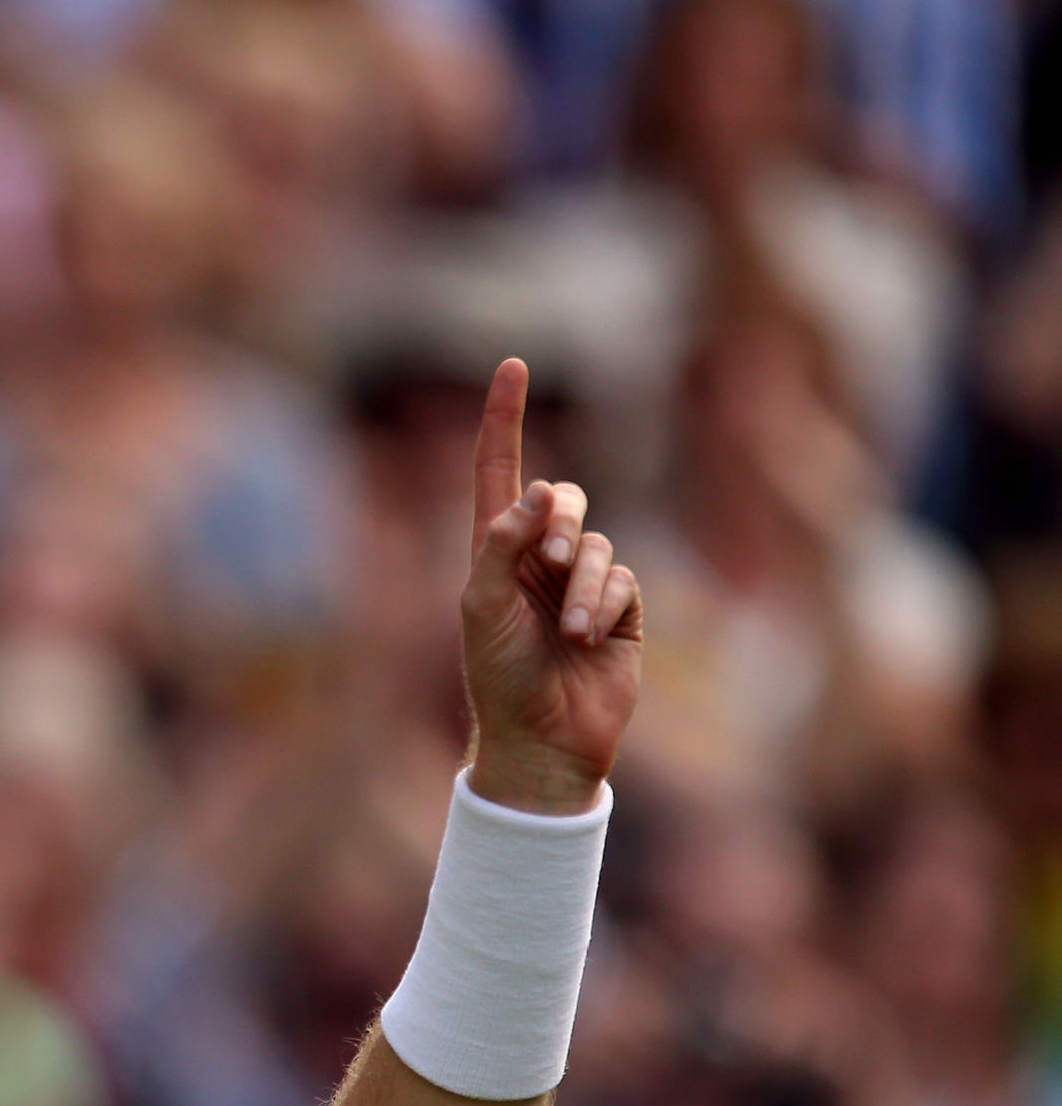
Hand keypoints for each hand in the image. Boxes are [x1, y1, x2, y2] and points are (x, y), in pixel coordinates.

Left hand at [459, 359, 642, 813]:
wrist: (541, 741)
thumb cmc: (497, 678)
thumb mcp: (481, 608)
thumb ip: (501, 544)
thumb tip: (537, 490)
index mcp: (492, 552)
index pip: (497, 471)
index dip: (503, 418)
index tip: (512, 364)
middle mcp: (537, 559)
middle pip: (562, 497)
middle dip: (561, 522)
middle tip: (551, 563)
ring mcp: (581, 583)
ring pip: (598, 542)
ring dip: (584, 583)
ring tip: (568, 631)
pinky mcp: (620, 608)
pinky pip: (624, 578)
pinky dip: (606, 604)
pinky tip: (589, 639)